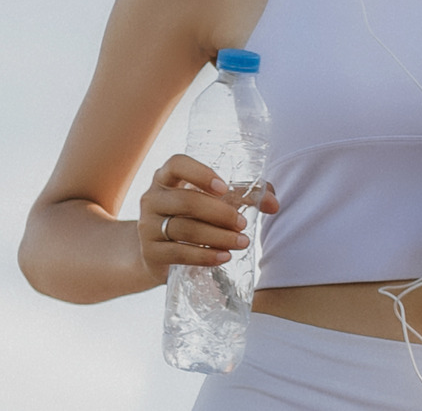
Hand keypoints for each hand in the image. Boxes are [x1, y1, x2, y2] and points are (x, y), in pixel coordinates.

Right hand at [137, 154, 279, 284]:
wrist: (158, 254)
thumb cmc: (191, 219)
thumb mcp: (212, 203)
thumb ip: (244, 196)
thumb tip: (274, 203)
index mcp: (166, 178)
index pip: (176, 164)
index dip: (200, 173)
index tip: (224, 188)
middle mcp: (152, 198)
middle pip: (186, 200)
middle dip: (220, 213)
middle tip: (243, 224)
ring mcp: (147, 226)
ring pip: (184, 228)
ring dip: (218, 236)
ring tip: (242, 242)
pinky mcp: (150, 252)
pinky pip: (178, 253)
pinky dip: (205, 256)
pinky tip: (224, 257)